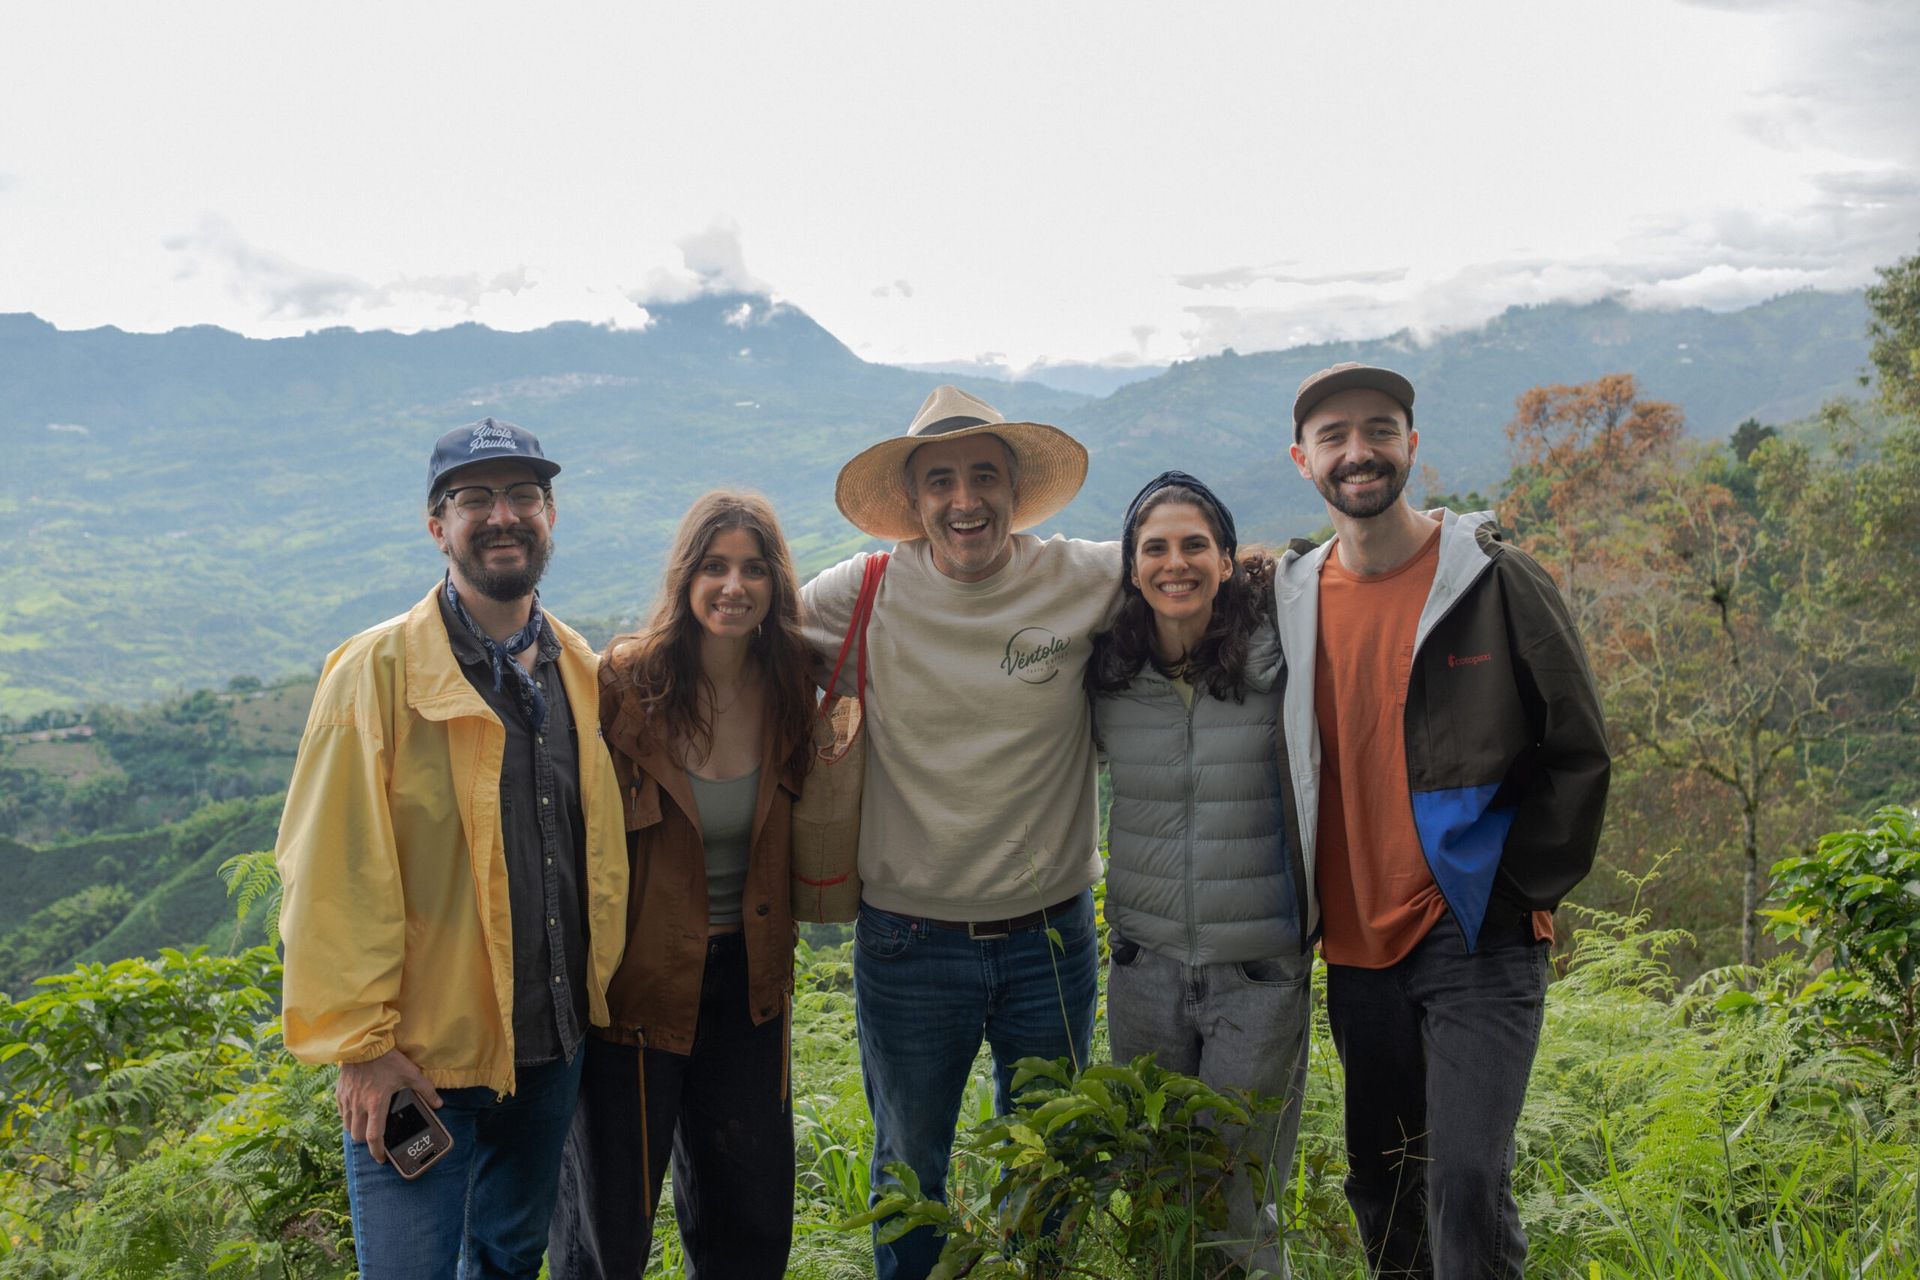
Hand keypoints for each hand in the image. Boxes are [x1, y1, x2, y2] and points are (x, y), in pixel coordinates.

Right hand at [337, 1048, 441, 1164]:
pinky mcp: (340, 1093)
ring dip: (357, 1131)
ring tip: (367, 1127)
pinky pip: (342, 1113)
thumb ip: (426, 1090)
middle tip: (376, 1141)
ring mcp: (347, 1100)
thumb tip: (439, 1104)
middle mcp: (359, 1106)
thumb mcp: (411, 1073)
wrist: (363, 1043)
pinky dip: (349, 1118)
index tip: (382, 1158)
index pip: (374, 1137)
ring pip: (347, 1127)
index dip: (377, 1152)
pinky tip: (358, 1112)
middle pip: (358, 1136)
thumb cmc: (387, 1059)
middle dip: (367, 1143)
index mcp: (376, 1104)